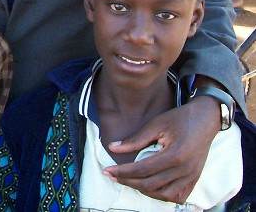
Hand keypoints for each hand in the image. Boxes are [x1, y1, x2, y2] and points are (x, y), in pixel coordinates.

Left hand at [104, 97, 219, 202]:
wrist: (206, 119)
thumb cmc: (180, 118)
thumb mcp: (156, 124)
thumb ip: (135, 139)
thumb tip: (112, 148)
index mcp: (175, 155)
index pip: (143, 170)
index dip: (123, 172)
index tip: (107, 170)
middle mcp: (185, 171)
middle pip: (150, 184)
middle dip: (128, 181)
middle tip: (112, 176)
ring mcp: (191, 178)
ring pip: (162, 194)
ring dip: (143, 190)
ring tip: (128, 180)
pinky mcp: (194, 180)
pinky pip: (176, 196)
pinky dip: (161, 195)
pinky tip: (149, 186)